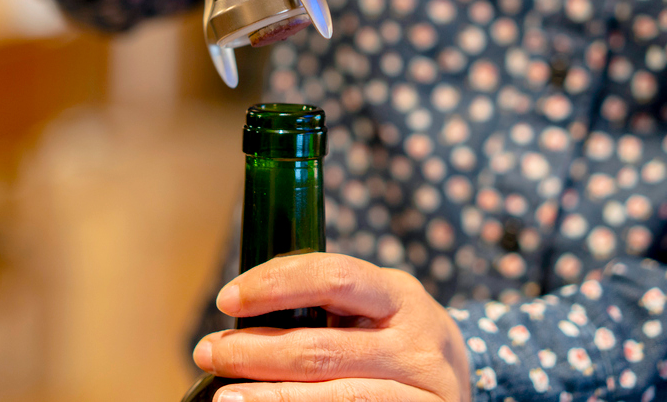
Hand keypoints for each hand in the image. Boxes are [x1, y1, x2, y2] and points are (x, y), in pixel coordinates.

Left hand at [194, 253, 471, 401]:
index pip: (334, 277)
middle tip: (208, 352)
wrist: (458, 383)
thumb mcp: (377, 307)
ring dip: (269, 397)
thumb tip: (243, 308)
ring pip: (335, 397)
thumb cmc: (396, 337)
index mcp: (401, 296)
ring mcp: (422, 394)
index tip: (228, 299)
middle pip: (321, 349)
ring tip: (225, 396)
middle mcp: (418, 345)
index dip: (275, 285)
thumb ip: (329, 301)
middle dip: (253, 352)